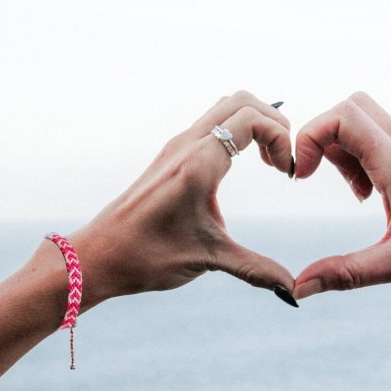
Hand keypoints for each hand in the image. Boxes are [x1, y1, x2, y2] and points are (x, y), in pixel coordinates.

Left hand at [70, 91, 296, 309]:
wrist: (99, 255)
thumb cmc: (148, 255)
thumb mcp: (209, 259)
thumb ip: (255, 269)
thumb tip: (291, 289)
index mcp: (199, 164)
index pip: (251, 120)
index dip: (280, 138)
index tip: (285, 172)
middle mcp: (187, 145)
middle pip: (241, 101)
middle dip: (273, 122)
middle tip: (281, 159)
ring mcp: (177, 146)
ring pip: (224, 108)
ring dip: (254, 124)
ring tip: (266, 160)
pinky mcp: (171, 155)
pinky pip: (211, 124)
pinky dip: (236, 131)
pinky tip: (241, 164)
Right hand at [293, 92, 390, 318]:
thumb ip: (344, 274)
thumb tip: (297, 288)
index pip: (344, 117)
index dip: (310, 136)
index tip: (303, 176)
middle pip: (352, 107)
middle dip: (321, 134)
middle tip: (315, 174)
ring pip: (364, 124)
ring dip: (340, 149)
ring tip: (351, 192)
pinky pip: (376, 145)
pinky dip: (357, 160)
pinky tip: (366, 196)